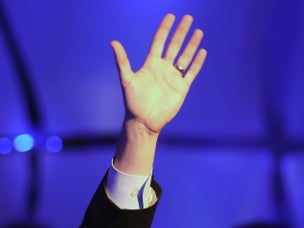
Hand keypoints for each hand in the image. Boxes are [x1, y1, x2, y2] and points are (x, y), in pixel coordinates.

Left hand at [111, 13, 206, 134]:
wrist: (143, 122)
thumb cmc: (133, 102)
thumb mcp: (127, 79)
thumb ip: (122, 60)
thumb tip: (113, 42)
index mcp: (150, 65)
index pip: (159, 42)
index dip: (165, 29)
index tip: (171, 16)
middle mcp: (163, 69)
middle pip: (174, 46)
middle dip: (181, 32)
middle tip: (188, 17)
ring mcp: (173, 77)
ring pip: (185, 56)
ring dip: (191, 44)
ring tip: (198, 31)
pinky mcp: (181, 88)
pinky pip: (191, 72)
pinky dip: (197, 62)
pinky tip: (202, 51)